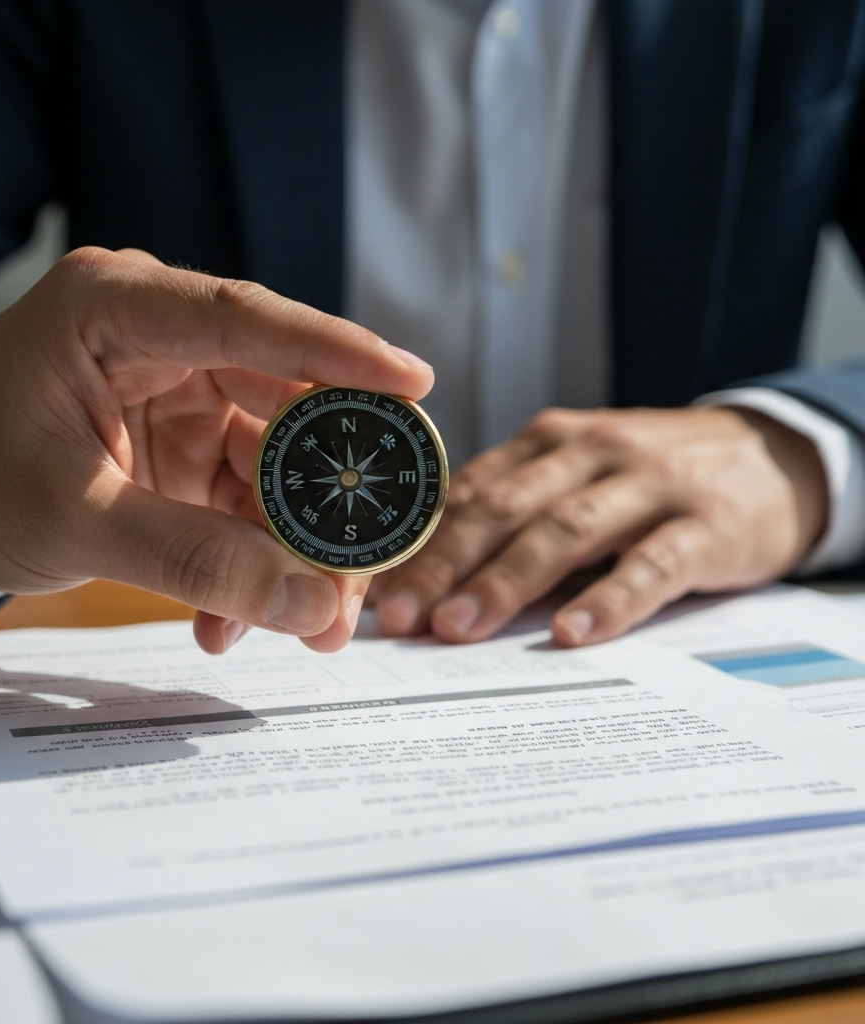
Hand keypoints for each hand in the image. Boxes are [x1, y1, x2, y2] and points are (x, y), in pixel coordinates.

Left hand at [0, 247, 431, 653]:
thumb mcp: (73, 520)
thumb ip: (192, 559)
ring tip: (315, 625)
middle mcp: (164, 340)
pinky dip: (255, 561)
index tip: (414, 384)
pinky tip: (238, 618)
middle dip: (328, 495)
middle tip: (363, 570)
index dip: (337, 353)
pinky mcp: (190, 443)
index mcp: (117, 310)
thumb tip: (312, 605)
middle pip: (285, 402)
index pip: (245, 319)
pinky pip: (248, 501)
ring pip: (279, 463)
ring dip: (298, 548)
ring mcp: (183, 393)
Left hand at [371, 406, 826, 645]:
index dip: (420, 542)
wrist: (772, 455)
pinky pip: (652, 563)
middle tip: (403, 618)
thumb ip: (519, 516)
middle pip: (505, 508)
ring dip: (508, 581)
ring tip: (461, 628)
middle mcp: (591, 452)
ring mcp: (650, 484)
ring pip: (566, 530)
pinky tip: (573, 636)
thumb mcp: (580, 476)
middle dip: (446, 563)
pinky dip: (609, 599)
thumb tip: (437, 582)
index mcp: (549, 442)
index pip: (470, 490)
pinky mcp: (707, 524)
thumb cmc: (651, 477)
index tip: (378, 593)